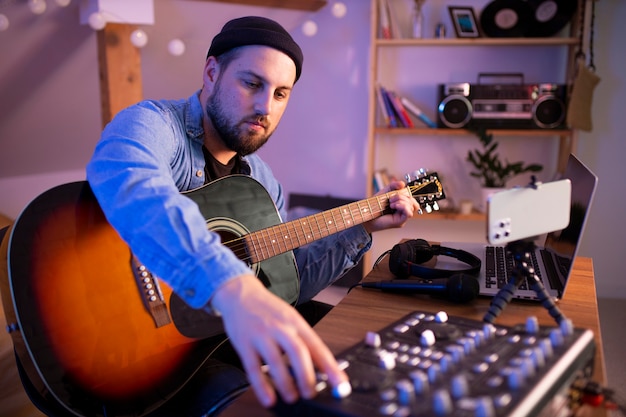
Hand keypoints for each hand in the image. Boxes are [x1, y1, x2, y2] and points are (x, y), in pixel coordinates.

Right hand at [210, 274, 348, 406]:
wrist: (240, 293)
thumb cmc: (268, 309)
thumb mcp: (291, 318)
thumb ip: (304, 341)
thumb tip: (322, 368)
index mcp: (295, 322)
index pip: (317, 346)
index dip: (330, 367)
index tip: (340, 384)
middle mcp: (280, 327)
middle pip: (297, 351)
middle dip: (306, 375)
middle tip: (311, 393)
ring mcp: (261, 335)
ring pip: (276, 360)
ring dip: (285, 383)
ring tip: (292, 397)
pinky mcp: (244, 344)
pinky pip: (253, 367)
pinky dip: (261, 385)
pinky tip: (268, 397)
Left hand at [364, 180, 420, 233]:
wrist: (367, 214)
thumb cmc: (375, 205)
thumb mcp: (386, 192)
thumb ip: (394, 186)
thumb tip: (402, 183)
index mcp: (402, 205)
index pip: (412, 200)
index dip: (407, 194)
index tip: (395, 193)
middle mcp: (403, 212)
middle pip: (413, 203)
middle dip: (402, 197)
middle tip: (391, 199)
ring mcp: (402, 218)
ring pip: (411, 207)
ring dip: (401, 201)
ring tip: (391, 203)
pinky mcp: (400, 222)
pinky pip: (408, 214)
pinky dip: (403, 207)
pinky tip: (394, 206)